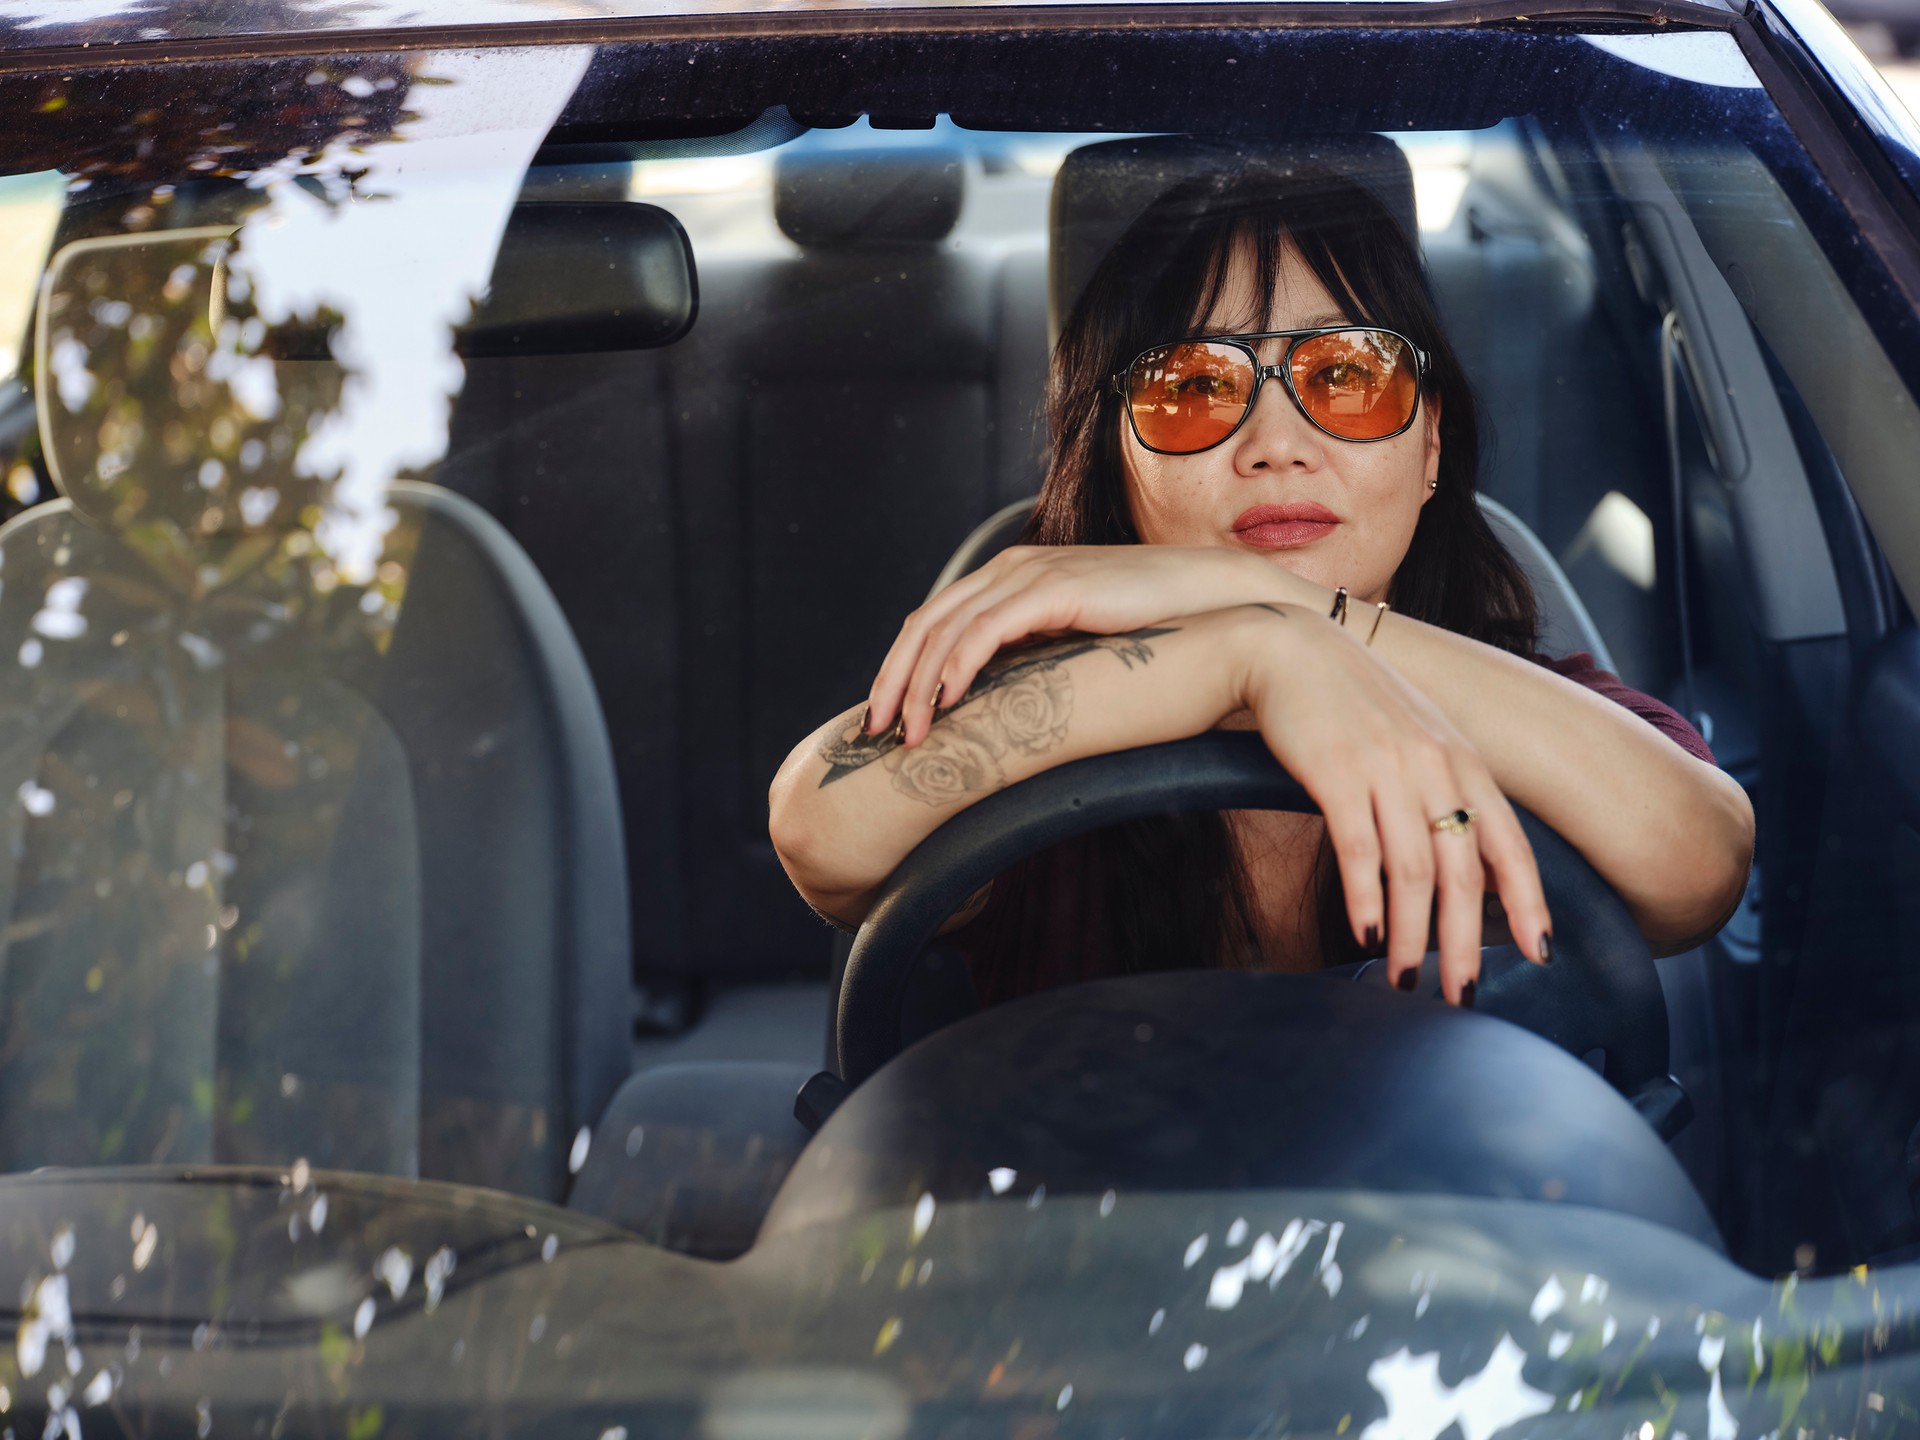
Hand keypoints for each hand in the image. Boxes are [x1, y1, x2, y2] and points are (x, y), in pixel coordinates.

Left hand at [868, 545, 1316, 745]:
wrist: (1216, 599)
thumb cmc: (1154, 629)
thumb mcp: (1077, 646)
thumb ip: (1037, 659)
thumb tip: (1004, 707)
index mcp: (1009, 579)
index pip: (933, 623)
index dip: (901, 671)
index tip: (884, 719)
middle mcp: (1010, 569)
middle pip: (925, 625)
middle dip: (893, 682)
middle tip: (872, 733)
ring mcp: (1030, 573)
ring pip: (946, 630)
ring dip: (918, 685)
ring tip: (907, 735)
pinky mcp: (1055, 588)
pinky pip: (986, 630)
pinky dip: (957, 668)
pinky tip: (946, 704)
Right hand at [1233, 605, 1552, 1002]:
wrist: (1288, 649)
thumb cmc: (1351, 702)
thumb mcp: (1416, 738)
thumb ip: (1447, 792)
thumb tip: (1469, 863)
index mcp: (1461, 760)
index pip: (1510, 843)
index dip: (1528, 902)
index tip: (1538, 954)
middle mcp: (1434, 765)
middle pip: (1464, 870)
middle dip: (1466, 941)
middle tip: (1461, 993)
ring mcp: (1386, 767)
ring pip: (1414, 869)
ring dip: (1412, 933)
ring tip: (1405, 978)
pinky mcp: (1336, 771)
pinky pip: (1359, 848)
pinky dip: (1365, 897)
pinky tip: (1363, 933)